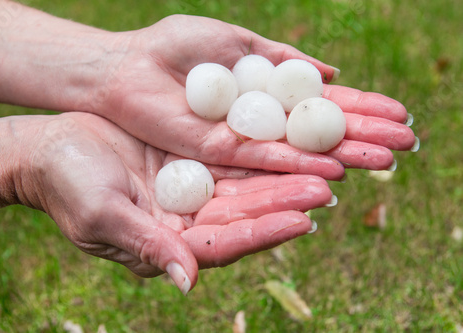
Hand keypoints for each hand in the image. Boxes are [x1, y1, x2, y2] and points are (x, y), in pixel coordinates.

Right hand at [15, 112, 331, 293]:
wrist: (50, 148)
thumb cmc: (66, 186)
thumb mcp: (102, 217)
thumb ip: (147, 247)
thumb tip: (188, 283)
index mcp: (168, 243)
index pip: (225, 244)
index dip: (263, 233)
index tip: (302, 221)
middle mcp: (186, 219)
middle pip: (245, 214)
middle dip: (286, 202)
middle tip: (327, 187)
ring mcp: (190, 189)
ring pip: (245, 186)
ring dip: (282, 177)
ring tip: (322, 166)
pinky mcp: (189, 161)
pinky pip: (230, 157)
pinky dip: (258, 153)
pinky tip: (288, 144)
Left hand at [82, 15, 416, 178]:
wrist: (126, 68)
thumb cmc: (174, 49)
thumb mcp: (237, 44)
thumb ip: (281, 59)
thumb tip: (332, 71)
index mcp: (267, 94)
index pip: (323, 105)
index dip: (361, 109)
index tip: (398, 114)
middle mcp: (260, 124)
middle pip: (319, 133)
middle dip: (362, 137)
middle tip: (406, 144)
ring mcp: (243, 141)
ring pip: (300, 152)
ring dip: (343, 156)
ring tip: (385, 161)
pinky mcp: (221, 155)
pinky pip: (267, 161)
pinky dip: (300, 165)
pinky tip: (334, 171)